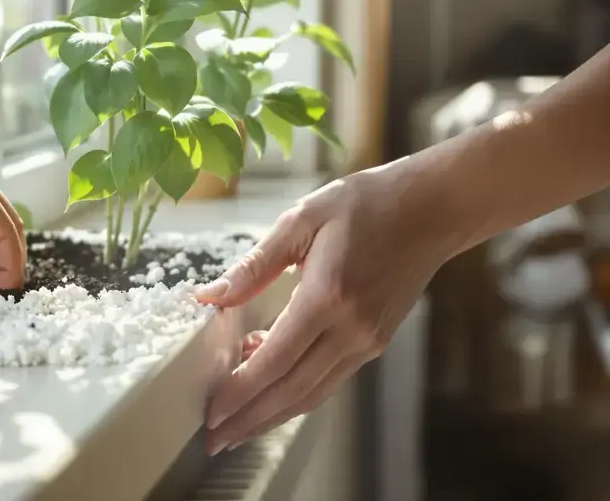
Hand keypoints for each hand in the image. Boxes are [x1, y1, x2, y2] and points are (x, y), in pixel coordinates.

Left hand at [195, 166, 456, 454]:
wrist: (433, 209)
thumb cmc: (366, 205)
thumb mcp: (302, 220)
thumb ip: (254, 265)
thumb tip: (209, 296)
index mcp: (327, 296)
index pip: (275, 359)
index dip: (241, 391)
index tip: (211, 411)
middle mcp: (350, 329)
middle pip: (292, 390)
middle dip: (249, 418)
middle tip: (214, 438)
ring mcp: (366, 340)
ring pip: (312, 394)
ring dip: (271, 416)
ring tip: (235, 428)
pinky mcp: (374, 342)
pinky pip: (329, 380)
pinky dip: (296, 393)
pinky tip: (269, 391)